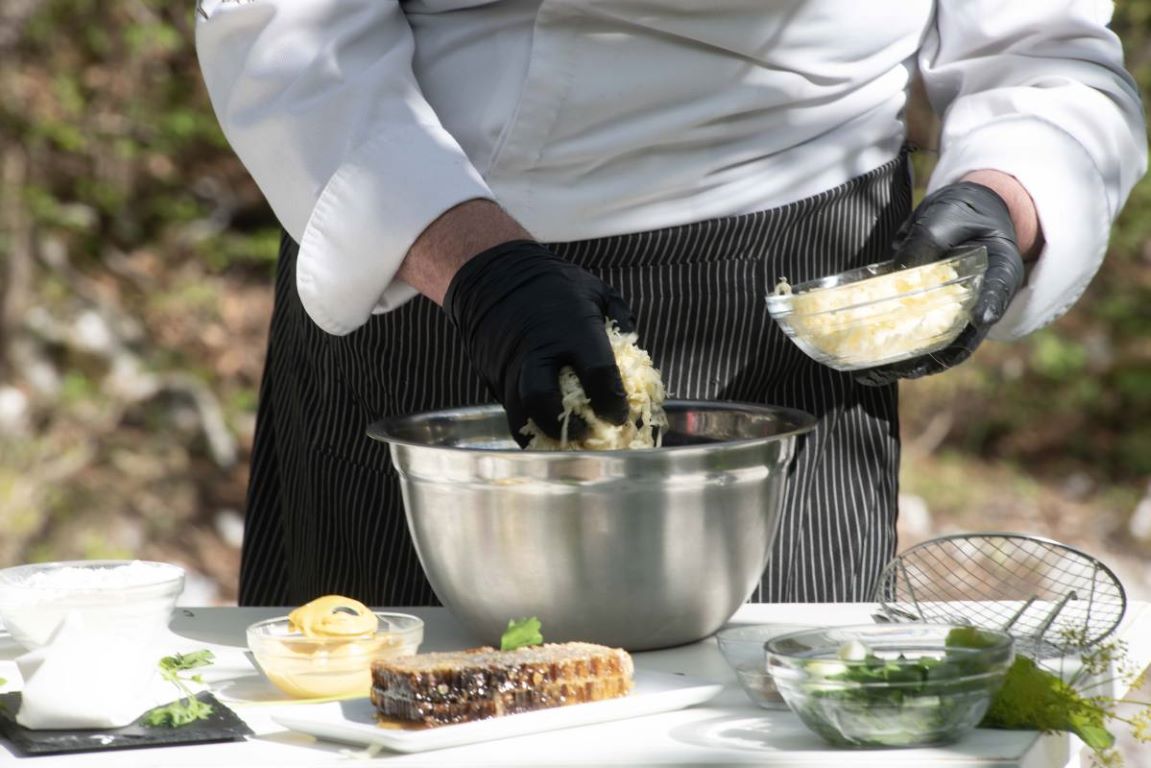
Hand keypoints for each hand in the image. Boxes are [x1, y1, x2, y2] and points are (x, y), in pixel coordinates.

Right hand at [444, 240, 633, 445]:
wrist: (495, 276)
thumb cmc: (553, 284)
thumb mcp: (595, 291)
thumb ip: (620, 321)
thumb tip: (637, 355)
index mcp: (571, 329)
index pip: (597, 373)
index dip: (612, 401)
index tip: (620, 415)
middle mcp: (538, 351)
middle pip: (544, 400)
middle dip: (567, 426)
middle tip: (587, 434)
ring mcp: (511, 366)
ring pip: (521, 415)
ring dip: (545, 435)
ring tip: (567, 442)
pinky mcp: (493, 377)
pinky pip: (510, 411)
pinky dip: (529, 426)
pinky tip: (546, 430)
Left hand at [855, 181, 1026, 386]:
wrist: (969, 212)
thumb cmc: (962, 211)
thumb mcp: (945, 216)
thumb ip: (924, 242)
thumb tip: (897, 273)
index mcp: (1001, 266)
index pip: (999, 287)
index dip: (992, 302)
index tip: (982, 315)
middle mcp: (986, 297)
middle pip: (966, 334)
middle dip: (935, 357)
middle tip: (905, 370)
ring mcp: (964, 311)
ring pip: (942, 347)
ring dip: (911, 365)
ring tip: (877, 375)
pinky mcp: (941, 314)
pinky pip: (925, 340)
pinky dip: (902, 353)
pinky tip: (875, 365)